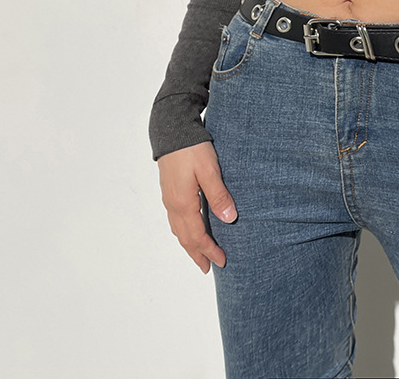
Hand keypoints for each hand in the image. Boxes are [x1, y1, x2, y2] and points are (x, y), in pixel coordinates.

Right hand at [157, 141, 236, 273]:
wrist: (172, 130)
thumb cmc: (192, 149)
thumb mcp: (209, 171)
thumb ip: (219, 195)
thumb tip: (229, 220)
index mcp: (184, 203)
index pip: (197, 236)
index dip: (209, 250)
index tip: (221, 261)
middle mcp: (173, 204)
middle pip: (184, 237)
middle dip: (197, 253)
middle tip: (208, 267)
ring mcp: (169, 197)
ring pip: (178, 229)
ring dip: (189, 243)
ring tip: (199, 252)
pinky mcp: (169, 190)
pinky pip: (175, 219)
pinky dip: (183, 230)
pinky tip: (189, 227)